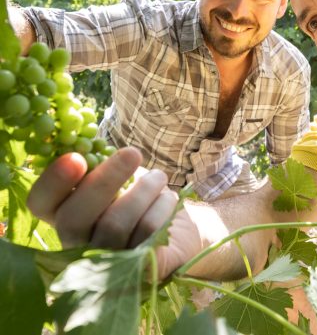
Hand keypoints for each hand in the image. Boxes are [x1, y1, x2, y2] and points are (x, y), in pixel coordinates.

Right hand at [27, 148, 200, 279]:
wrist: (177, 233)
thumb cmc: (140, 198)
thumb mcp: (118, 181)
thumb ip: (101, 169)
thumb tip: (95, 147)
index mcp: (63, 214)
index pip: (39, 203)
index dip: (53, 182)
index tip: (76, 158)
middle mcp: (75, 244)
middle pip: (74, 219)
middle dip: (105, 180)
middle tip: (132, 153)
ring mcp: (103, 263)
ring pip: (114, 224)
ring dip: (144, 190)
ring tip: (158, 177)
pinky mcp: (134, 270)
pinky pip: (145, 232)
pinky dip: (160, 206)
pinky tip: (167, 198)